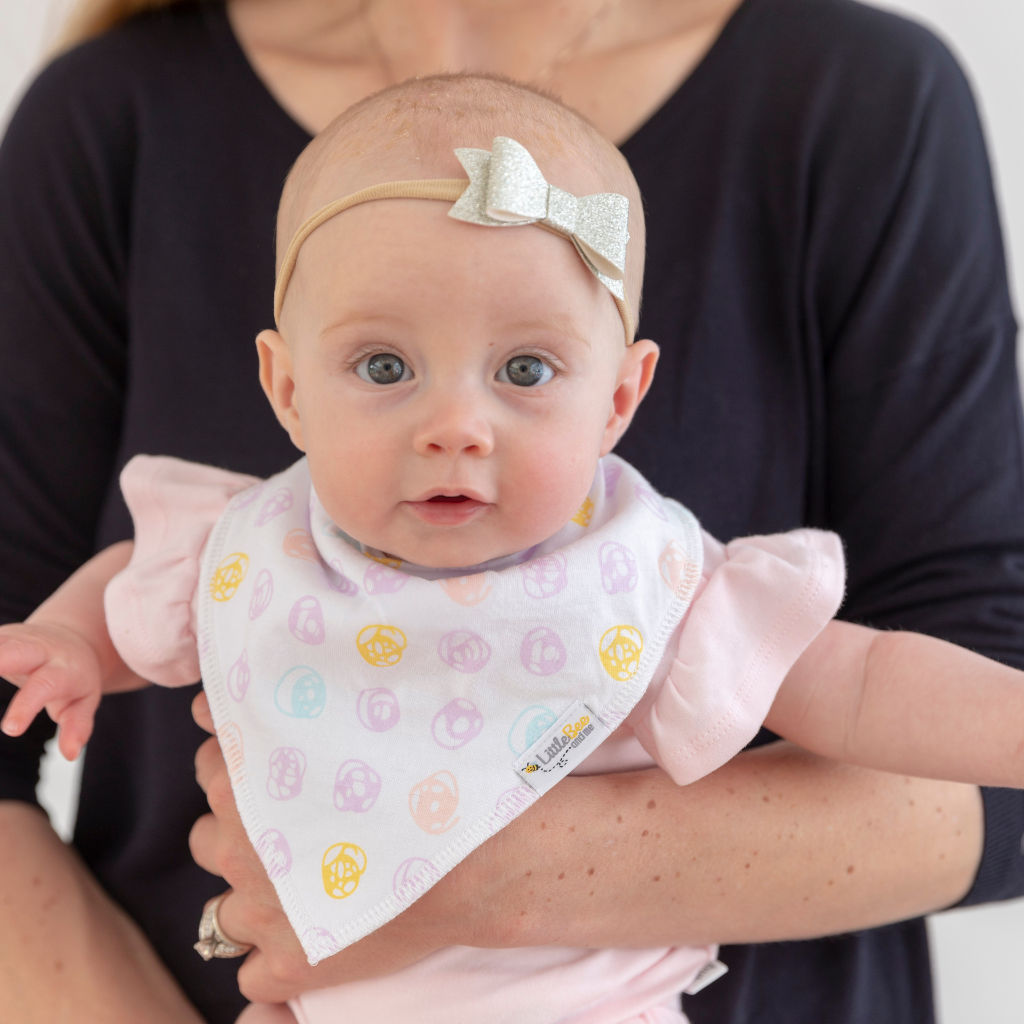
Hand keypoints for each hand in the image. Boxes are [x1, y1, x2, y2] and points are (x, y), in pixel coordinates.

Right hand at [0, 622, 102, 758]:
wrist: (72, 638)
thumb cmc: (76, 676)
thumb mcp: (85, 700)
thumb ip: (77, 726)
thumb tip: (70, 754)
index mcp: (61, 668)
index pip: (44, 687)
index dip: (26, 707)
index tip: (9, 730)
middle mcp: (35, 648)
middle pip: (13, 650)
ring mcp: (12, 638)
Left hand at [188, 691, 456, 1003]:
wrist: (471, 851)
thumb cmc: (417, 777)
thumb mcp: (343, 721)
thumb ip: (273, 710)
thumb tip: (206, 702)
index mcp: (247, 781)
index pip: (211, 765)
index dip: (244, 768)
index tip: (280, 773)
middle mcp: (239, 848)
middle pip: (207, 838)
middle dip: (239, 834)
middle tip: (295, 828)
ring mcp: (259, 912)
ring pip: (216, 910)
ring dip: (249, 897)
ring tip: (300, 885)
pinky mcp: (286, 966)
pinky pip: (250, 973)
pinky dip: (274, 958)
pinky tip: (312, 935)